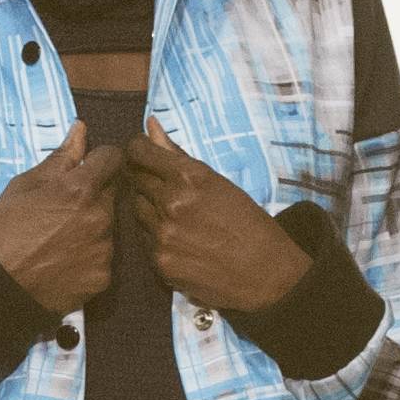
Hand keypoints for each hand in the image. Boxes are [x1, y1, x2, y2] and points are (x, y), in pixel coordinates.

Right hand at [0, 120, 121, 313]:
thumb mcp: (26, 184)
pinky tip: (66, 261)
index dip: (101, 160)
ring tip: (61, 239)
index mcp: (81, 188)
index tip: (89, 168)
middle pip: (112, 194)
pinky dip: (91, 257)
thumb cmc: (4, 229)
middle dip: (95, 196)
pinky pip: (104, 258)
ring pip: (110, 227)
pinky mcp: (103, 277)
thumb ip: (61, 157)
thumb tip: (81, 129)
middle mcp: (100, 217)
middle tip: (64, 210)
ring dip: (94, 226)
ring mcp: (104, 249)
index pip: (113, 158)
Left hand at [126, 115, 312, 314]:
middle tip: (163, 187)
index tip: (139, 152)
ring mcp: (164, 234)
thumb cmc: (248, 223)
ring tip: (176, 216)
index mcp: (190, 177)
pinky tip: (179, 240)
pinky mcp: (161, 262)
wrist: (265, 274)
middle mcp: (172, 202)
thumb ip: (178, 155)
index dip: (136, 149)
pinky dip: (156, 236)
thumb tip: (150, 124)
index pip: (139, 153)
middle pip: (135, 181)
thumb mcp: (218, 182)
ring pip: (137, 210)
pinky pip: (144, 240)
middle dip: (143, 179)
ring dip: (149, 209)